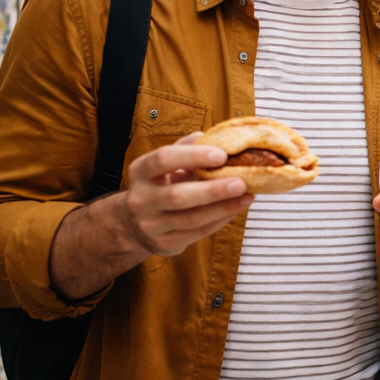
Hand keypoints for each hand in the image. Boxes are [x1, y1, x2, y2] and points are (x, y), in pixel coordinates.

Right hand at [116, 133, 254, 255]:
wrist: (133, 224)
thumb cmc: (158, 186)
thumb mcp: (163, 165)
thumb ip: (185, 149)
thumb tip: (210, 136)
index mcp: (141, 172)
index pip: (163, 160)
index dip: (193, 156)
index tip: (222, 154)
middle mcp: (141, 199)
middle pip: (178, 195)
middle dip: (213, 190)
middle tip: (241, 182)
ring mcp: (151, 224)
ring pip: (191, 218)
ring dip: (223, 207)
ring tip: (246, 196)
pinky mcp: (164, 243)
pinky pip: (198, 232)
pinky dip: (220, 220)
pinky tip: (236, 209)